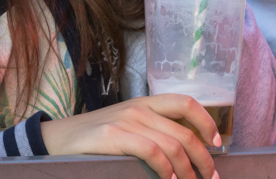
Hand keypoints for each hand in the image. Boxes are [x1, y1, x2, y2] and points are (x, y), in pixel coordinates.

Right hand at [40, 96, 218, 178]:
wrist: (58, 140)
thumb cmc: (96, 138)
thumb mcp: (127, 125)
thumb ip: (152, 130)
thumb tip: (185, 150)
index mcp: (145, 103)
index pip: (185, 103)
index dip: (207, 123)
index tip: (217, 144)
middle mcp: (139, 108)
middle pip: (185, 131)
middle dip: (204, 159)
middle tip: (212, 178)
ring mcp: (126, 121)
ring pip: (173, 145)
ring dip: (189, 171)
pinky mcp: (113, 137)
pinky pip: (151, 152)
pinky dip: (166, 170)